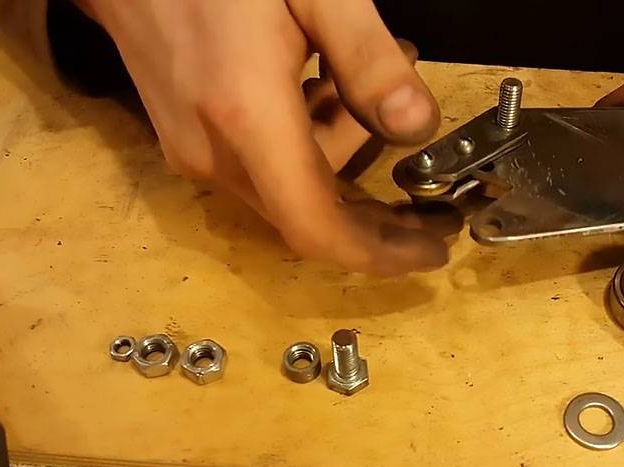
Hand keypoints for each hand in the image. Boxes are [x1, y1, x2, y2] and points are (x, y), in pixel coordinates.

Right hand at [75, 0, 449, 274]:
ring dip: (345, 157)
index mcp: (246, 117)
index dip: (380, 253)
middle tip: (437, 197)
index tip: (433, 249)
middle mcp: (213, 152)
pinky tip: (324, 89)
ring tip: (375, 89)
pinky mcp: (186, 141)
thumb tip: (417, 127)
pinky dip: (309, 148)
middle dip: (380, 214)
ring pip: (290, 188)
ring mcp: (193, 151)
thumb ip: (367, 58)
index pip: (317, 226)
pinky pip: (262, 168)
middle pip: (311, 213)